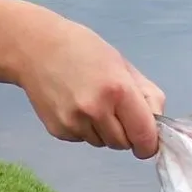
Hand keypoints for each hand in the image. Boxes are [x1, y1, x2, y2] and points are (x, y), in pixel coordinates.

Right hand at [16, 17, 164, 156]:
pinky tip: (73, 107)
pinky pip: (82, 139)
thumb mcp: (122, 64)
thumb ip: (147, 95)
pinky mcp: (58, 131)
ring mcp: (74, 123)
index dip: (149, 144)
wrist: (34, 48)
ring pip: (103, 143)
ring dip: (104, 132)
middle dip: (125, 133)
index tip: (147, 142)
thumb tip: (156, 123)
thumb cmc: (83, 49)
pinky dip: (84, 129)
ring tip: (90, 104)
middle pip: (123, 143)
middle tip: (115, 111)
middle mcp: (96, 110)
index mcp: (118, 90)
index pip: (144, 136)